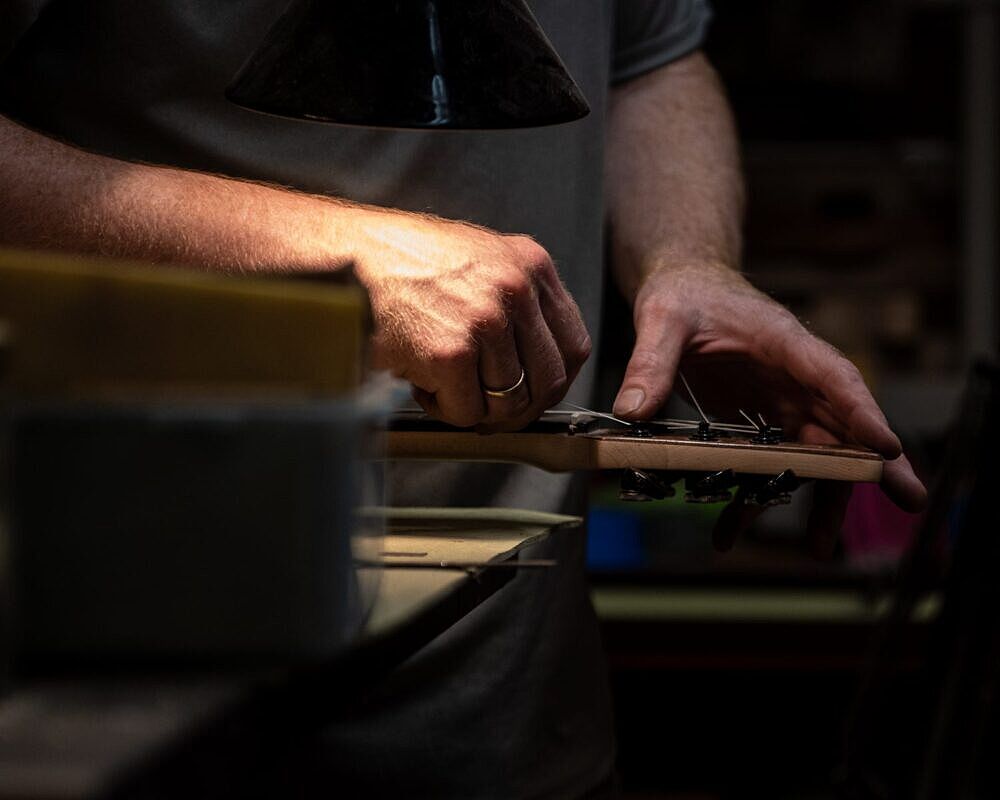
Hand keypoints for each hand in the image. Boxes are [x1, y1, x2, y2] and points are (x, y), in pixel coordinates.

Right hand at [353, 209, 590, 428]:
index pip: (573, 346)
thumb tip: (537, 363)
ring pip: (506, 403)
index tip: (530, 392)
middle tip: (488, 408)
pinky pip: (466, 412)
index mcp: (532, 266)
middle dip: (519, 407)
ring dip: (475, 407)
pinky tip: (422, 382)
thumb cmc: (406, 263)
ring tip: (443, 384)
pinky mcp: (451, 352)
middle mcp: (516, 290)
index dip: (553, 381)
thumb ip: (518, 302)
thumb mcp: (482, 260)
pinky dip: (443, 409)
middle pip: (548, 381)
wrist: (348, 257)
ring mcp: (486, 321)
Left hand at [612, 260, 926, 552]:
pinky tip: (732, 530)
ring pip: (814, 453)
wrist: (683, 291)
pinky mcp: (760, 422)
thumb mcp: (662, 318)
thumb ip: (651, 362)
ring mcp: (781, 402)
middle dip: (873, 465)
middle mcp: (794, 377)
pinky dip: (756, 497)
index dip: (862, 412)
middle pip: (842, 424)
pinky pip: (770, 465)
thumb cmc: (684, 294)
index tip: (887, 447)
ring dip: (820, 496)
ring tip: (819, 546)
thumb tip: (633, 411)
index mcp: (784, 342)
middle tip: (907, 499)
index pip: (834, 376)